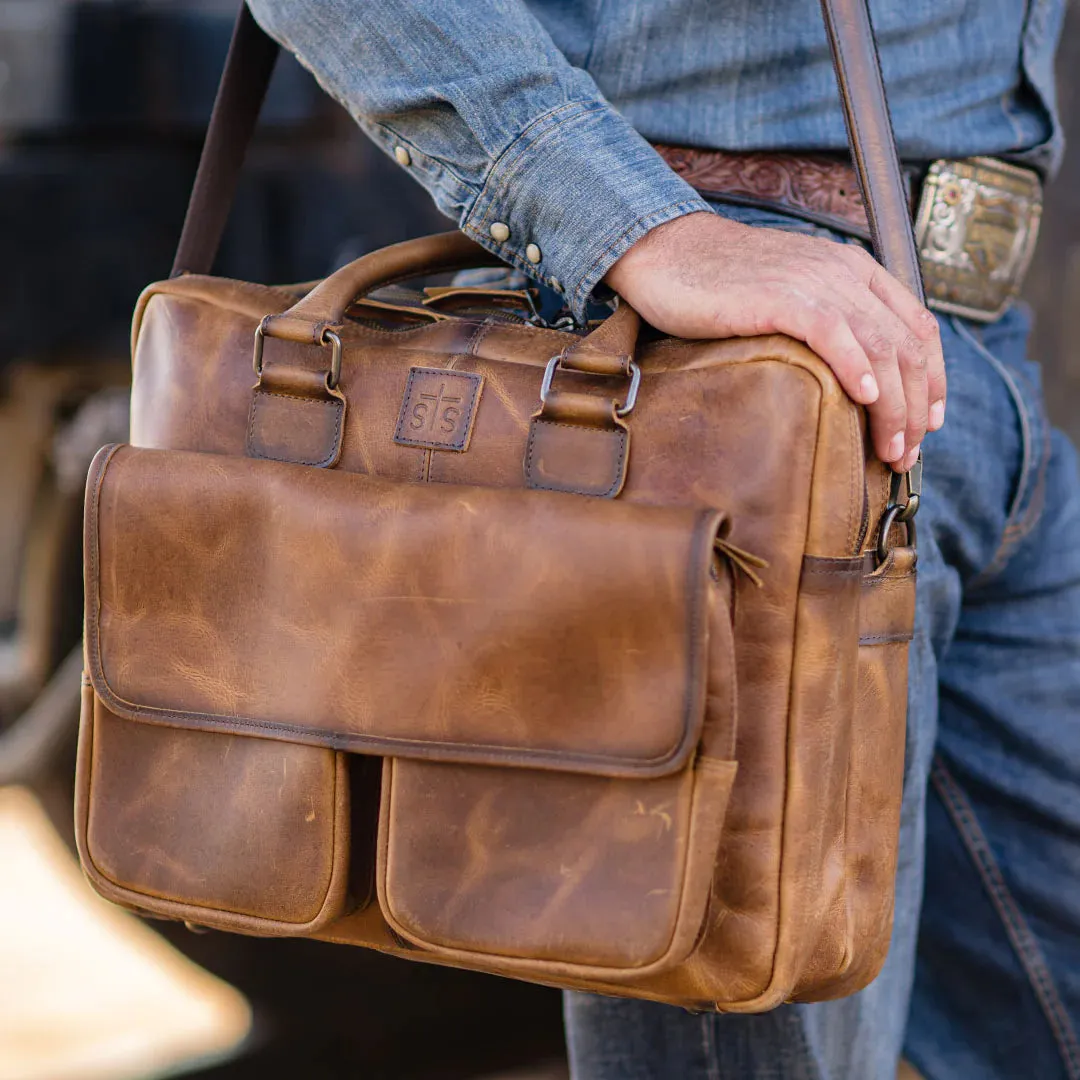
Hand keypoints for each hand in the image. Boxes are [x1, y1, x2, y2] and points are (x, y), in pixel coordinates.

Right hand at [605, 212, 945, 470]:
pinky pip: (834, 334)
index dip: (933, 380)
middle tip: (904, 454)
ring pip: (879, 348)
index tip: (927, 424)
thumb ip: (826, 322)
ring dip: (892, 406)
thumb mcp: (791, 296)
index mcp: (854, 271)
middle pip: (905, 347)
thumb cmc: (720, 285)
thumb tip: (848, 380)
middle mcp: (844, 273)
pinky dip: (856, 368)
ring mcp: (814, 282)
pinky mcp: (781, 296)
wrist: (668, 253)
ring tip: (888, 447)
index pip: (918, 327)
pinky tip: (864, 399)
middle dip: (914, 409)